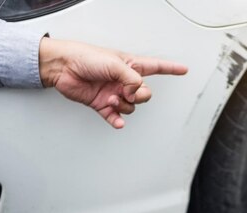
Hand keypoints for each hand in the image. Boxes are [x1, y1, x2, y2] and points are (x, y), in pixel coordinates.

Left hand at [38, 37, 187, 128]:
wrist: (63, 67)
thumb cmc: (85, 57)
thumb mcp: (114, 64)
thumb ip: (131, 78)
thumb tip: (137, 91)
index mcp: (129, 66)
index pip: (156, 67)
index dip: (170, 68)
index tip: (183, 70)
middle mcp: (123, 80)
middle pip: (144, 94)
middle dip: (138, 95)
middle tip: (126, 91)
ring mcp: (114, 93)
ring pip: (130, 106)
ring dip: (123, 105)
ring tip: (111, 98)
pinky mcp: (102, 104)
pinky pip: (115, 117)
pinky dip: (117, 120)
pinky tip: (117, 121)